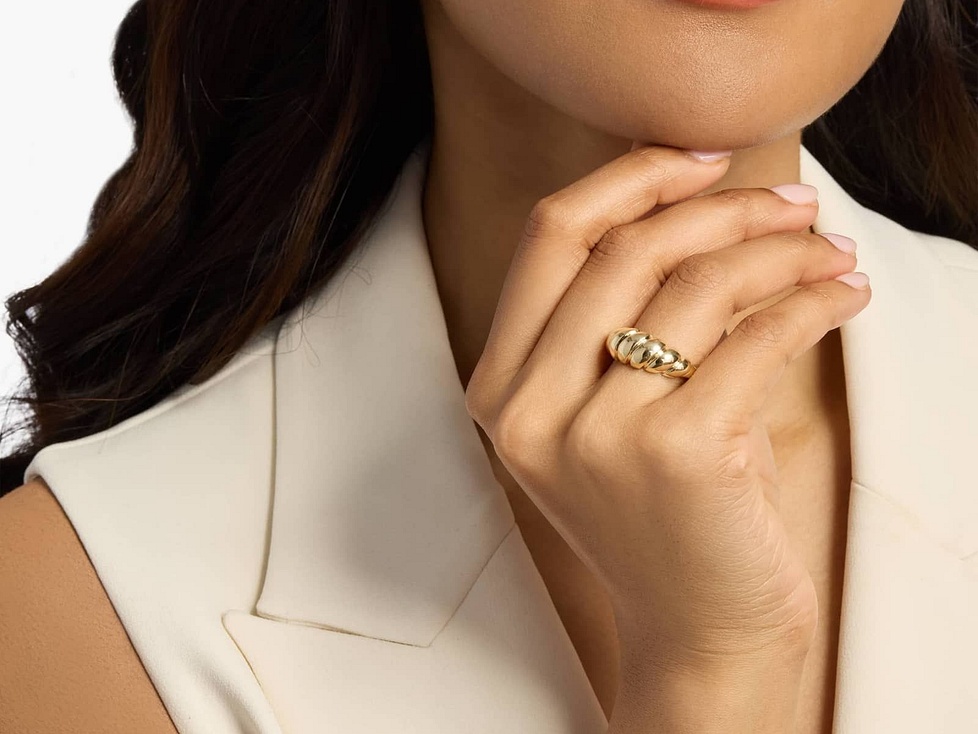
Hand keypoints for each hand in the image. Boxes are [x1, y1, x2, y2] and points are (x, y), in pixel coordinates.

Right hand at [463, 144, 869, 673]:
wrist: (698, 630)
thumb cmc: (663, 510)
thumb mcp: (610, 411)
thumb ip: (622, 315)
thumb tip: (705, 200)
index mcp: (500, 387)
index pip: (549, 236)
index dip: (628, 178)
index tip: (701, 158)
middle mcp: (529, 409)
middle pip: (625, 248)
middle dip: (722, 207)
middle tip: (793, 205)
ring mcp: (595, 434)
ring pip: (695, 285)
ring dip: (780, 251)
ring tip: (829, 250)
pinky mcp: (676, 454)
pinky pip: (756, 339)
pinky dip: (814, 304)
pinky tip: (844, 298)